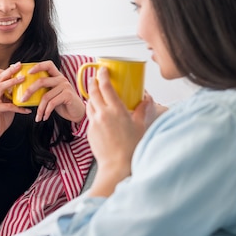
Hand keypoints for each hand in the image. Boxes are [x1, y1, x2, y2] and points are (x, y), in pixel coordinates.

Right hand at [0, 62, 31, 152]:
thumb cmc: (2, 116)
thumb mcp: (8, 102)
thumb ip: (13, 94)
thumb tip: (26, 86)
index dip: (8, 69)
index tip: (19, 64)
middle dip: (10, 71)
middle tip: (20, 65)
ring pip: (0, 88)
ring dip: (12, 83)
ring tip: (23, 80)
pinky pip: (8, 107)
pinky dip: (19, 108)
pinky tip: (28, 110)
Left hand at [20, 60, 85, 122]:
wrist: (77, 112)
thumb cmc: (62, 103)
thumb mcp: (52, 94)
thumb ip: (43, 90)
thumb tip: (25, 93)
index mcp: (57, 76)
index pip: (48, 64)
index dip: (38, 66)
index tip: (28, 72)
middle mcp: (61, 79)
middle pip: (42, 81)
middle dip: (30, 91)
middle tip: (23, 99)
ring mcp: (65, 86)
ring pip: (46, 96)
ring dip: (39, 108)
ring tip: (37, 116)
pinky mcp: (68, 95)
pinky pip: (52, 103)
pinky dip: (46, 112)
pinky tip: (44, 117)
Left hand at [85, 67, 151, 196]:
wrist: (116, 166)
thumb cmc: (131, 149)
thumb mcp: (140, 127)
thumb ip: (142, 111)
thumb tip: (146, 100)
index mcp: (116, 111)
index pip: (105, 86)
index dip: (102, 75)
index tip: (103, 69)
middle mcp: (103, 114)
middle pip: (93, 92)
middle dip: (94, 82)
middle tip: (96, 78)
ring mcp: (94, 123)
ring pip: (89, 103)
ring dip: (92, 96)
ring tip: (97, 95)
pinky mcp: (90, 131)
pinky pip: (89, 116)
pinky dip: (92, 111)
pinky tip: (99, 113)